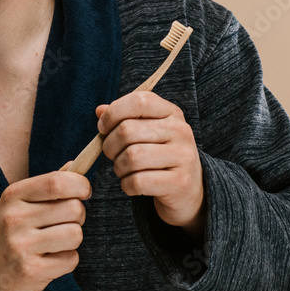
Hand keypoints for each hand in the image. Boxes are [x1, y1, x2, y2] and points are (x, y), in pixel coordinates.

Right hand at [0, 171, 90, 290]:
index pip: (57, 182)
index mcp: (13, 195)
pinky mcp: (31, 271)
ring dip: (73, 239)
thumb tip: (75, 165)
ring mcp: (21, 246)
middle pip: (73, 208)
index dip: (80, 185)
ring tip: (57, 241)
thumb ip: (48, 184)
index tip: (84, 191)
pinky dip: (67, 260)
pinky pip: (71, 259)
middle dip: (79, 215)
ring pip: (75, 234)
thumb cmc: (10, 232)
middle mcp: (15, 218)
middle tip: (66, 222)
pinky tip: (50, 259)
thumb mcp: (20, 203)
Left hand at [96, 91, 205, 240]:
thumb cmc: (160, 155)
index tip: (103, 127)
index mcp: (171, 113)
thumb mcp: (147, 131)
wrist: (188, 189)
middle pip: (128, 130)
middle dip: (110, 145)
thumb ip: (123, 117)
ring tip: (123, 169)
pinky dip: (126, 185)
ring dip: (118, 167)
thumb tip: (100, 111)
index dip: (113, 112)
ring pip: (132, 157)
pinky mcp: (179, 182)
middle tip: (111, 154)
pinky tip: (132, 184)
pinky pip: (138, 181)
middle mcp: (181, 131)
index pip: (139, 100)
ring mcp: (183, 157)